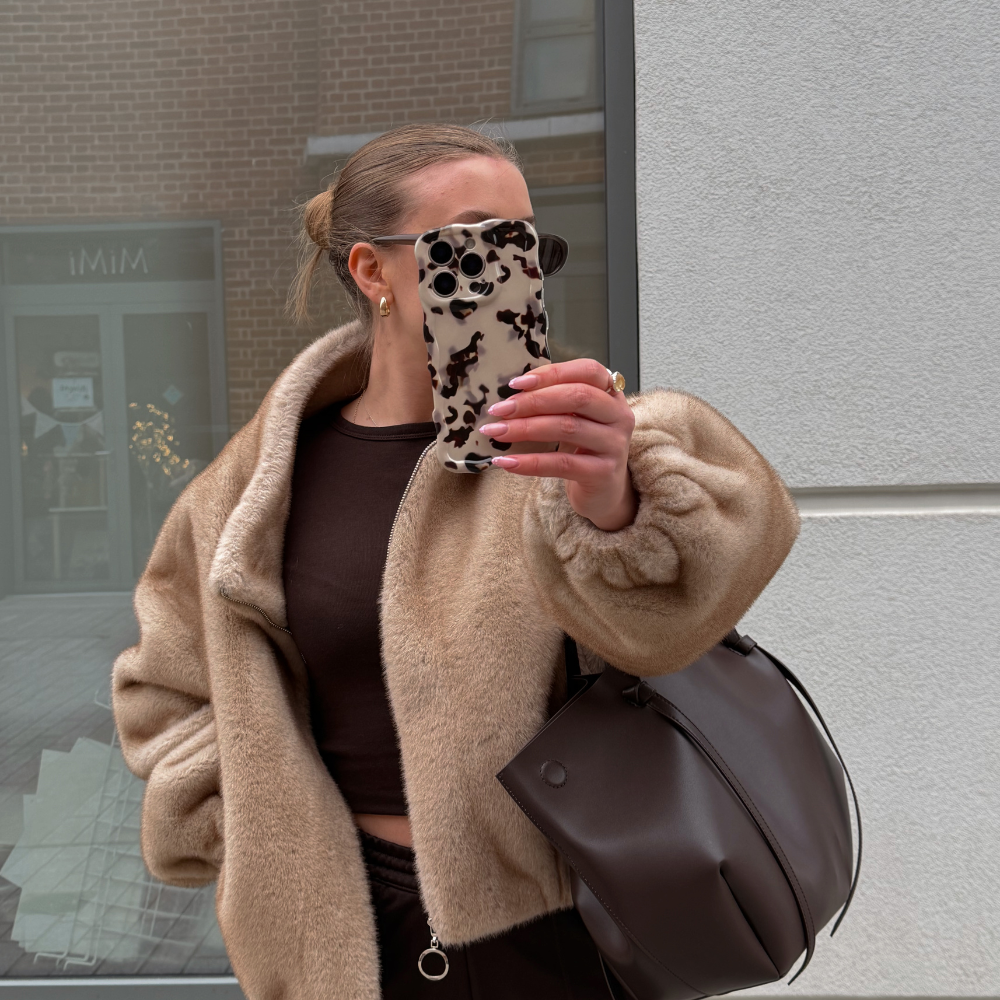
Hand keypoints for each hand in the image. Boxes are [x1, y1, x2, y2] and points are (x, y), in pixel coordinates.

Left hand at [478, 359, 637, 530]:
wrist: (604, 493)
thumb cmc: (583, 450)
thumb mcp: (575, 419)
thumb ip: (555, 401)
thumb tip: (511, 395)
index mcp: (611, 395)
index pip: (588, 371)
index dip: (552, 373)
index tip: (516, 383)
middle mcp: (619, 416)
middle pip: (577, 397)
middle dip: (533, 401)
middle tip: (500, 410)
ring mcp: (614, 445)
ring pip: (567, 428)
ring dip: (525, 428)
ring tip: (496, 432)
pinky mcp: (603, 473)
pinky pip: (561, 463)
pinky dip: (530, 462)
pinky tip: (506, 461)